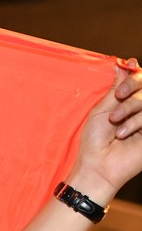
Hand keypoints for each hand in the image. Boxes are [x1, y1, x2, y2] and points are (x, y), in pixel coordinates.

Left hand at [72, 59, 141, 196]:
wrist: (97, 165)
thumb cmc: (95, 140)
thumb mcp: (101, 110)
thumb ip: (115, 88)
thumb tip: (122, 65)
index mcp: (129, 102)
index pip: (141, 79)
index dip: (135, 74)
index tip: (126, 70)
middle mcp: (141, 109)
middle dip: (133, 87)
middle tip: (117, 98)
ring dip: (131, 107)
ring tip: (115, 123)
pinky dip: (137, 121)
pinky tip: (123, 134)